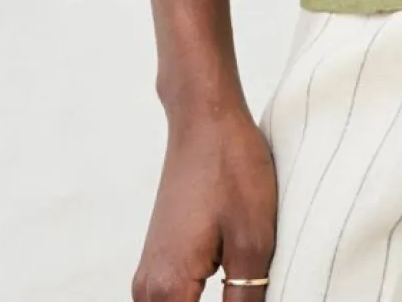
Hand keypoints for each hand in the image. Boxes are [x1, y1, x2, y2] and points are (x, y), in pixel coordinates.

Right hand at [131, 97, 276, 301]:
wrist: (204, 118)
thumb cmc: (232, 169)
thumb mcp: (254, 242)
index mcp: (169, 292)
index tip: (249, 299)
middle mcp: (148, 291)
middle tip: (252, 291)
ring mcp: (150, 276)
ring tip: (246, 288)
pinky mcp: (160, 262)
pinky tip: (234, 295)